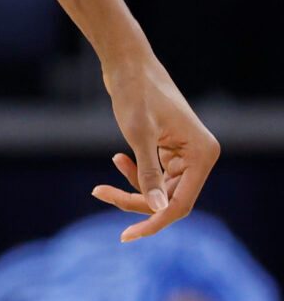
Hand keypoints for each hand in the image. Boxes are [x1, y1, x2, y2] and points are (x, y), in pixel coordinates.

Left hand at [92, 54, 220, 241]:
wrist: (128, 64)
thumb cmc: (134, 94)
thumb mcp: (138, 135)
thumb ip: (148, 173)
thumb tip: (159, 209)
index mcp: (203, 154)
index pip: (181, 204)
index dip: (154, 222)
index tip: (126, 236)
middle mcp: (201, 156)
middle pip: (169, 199)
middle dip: (135, 202)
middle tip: (98, 192)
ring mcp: (187, 154)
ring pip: (160, 190)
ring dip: (131, 189)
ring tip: (99, 185)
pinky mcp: (171, 150)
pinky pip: (155, 176)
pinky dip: (133, 173)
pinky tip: (117, 158)